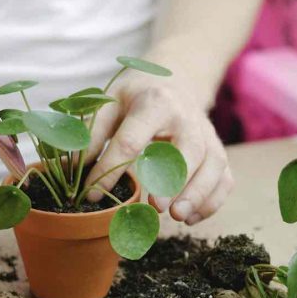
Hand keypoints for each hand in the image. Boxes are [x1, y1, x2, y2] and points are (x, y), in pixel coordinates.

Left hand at [85, 73, 233, 224]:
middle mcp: (188, 118)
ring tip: (177, 217)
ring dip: (198, 194)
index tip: (93, 194)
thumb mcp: (109, 101)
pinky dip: (212, 201)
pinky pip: (224, 179)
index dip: (111, 168)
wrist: (177, 79)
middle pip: (188, 150)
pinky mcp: (219, 152)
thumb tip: (71, 169)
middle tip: (156, 207)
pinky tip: (191, 218)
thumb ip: (92, 133)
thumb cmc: (137, 96)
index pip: (132, 139)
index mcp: (155, 102)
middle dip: (174, 180)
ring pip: (213, 165)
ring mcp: (208, 135)